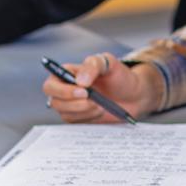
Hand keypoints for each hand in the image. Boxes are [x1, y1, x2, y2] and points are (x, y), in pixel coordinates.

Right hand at [41, 52, 163, 122]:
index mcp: (68, 74)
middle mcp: (65, 90)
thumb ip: (93, 66)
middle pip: (54, 101)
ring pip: (65, 114)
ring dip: (84, 111)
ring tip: (101, 105)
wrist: (134, 95)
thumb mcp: (108, 63)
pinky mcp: (79, 118)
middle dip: (73, 104)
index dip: (62, 90)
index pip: (51, 84)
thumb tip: (79, 80)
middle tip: (93, 101)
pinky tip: (100, 111)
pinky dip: (88, 118)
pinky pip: (76, 123)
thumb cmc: (119, 76)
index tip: (83, 91)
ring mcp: (71, 106)